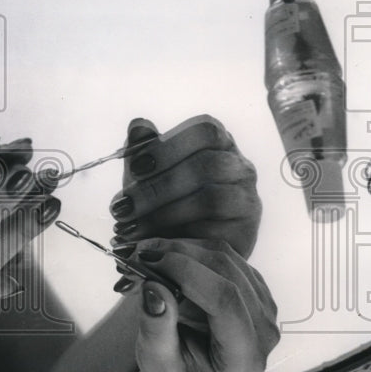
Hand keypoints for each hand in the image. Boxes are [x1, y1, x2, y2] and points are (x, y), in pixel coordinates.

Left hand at [109, 116, 261, 258]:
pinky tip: (154, 241)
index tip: (135, 167)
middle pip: (206, 165)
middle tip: (123, 206)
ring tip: (131, 226)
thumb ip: (141, 150)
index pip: (204, 130)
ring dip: (164, 213)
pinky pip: (215, 232)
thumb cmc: (163, 200)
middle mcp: (239, 166)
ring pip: (211, 198)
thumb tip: (138, 125)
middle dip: (158, 186)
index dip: (168, 147)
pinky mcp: (245, 232)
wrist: (182, 247)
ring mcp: (247, 199)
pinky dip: (179, 236)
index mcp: (218, 142)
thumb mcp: (146, 174)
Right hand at [133, 238, 279, 371]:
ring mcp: (263, 306)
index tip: (148, 263)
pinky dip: (191, 249)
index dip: (186, 272)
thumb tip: (154, 288)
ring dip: (182, 248)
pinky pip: (225, 254)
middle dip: (179, 254)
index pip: (224, 300)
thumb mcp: (157, 363)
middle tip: (138, 255)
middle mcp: (263, 330)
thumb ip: (157, 328)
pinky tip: (166, 258)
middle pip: (227, 271)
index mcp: (244, 357)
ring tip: (148, 256)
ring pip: (225, 256)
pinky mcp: (253, 288)